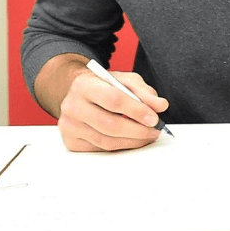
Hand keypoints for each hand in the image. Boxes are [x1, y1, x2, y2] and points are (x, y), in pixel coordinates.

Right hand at [54, 60, 168, 151]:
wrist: (80, 94)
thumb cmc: (104, 86)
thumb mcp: (125, 81)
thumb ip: (144, 92)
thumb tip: (160, 106)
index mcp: (85, 85)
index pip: (114, 99)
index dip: (137, 111)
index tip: (154, 118)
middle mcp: (72, 105)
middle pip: (110, 125)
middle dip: (138, 131)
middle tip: (154, 131)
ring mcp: (69, 125)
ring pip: (106, 141)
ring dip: (132, 142)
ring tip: (147, 136)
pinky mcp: (71, 141)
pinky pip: (100, 149)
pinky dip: (120, 147)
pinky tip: (130, 140)